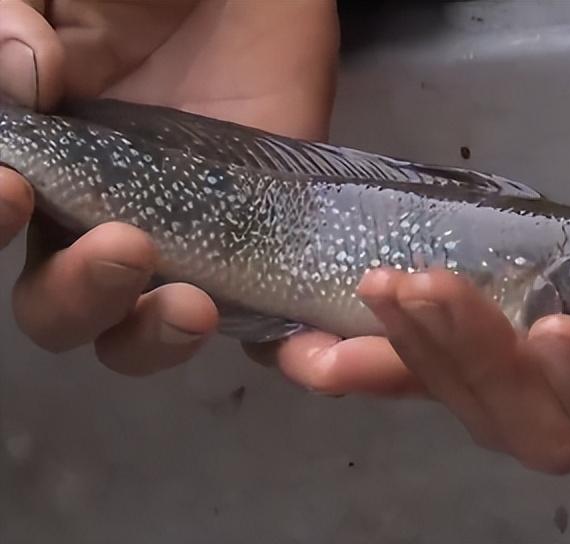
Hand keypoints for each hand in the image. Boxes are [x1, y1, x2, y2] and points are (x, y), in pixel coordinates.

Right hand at [0, 0, 338, 373]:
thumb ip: (17, 22)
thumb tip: (26, 79)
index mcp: (47, 168)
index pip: (5, 223)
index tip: (15, 190)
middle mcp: (103, 217)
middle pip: (63, 308)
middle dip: (78, 298)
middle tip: (124, 247)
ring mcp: (187, 238)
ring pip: (148, 329)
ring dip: (154, 336)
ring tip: (191, 305)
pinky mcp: (262, 245)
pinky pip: (261, 318)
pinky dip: (272, 348)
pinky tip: (285, 341)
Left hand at [265, 71, 569, 479]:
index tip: (557, 333)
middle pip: (553, 429)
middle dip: (483, 367)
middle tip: (424, 292)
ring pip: (489, 406)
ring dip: (423, 357)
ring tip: (376, 294)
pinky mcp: (522, 344)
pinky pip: (455, 368)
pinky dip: (395, 359)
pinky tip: (327, 348)